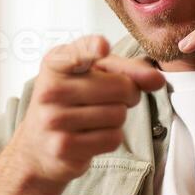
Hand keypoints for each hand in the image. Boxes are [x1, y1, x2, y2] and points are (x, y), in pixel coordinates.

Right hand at [6, 34, 165, 185]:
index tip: (102, 48)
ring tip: (95, 118)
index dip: (93, 49)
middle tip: (109, 99)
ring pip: (119, 115)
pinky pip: (112, 138)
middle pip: (121, 87)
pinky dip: (111, 137)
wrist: (38, 146)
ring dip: (117, 118)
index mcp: (55, 63)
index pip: (78, 53)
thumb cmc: (71, 102)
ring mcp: (54, 119)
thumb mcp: (92, 75)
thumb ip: (126, 70)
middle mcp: (50, 89)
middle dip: (128, 94)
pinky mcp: (63, 146)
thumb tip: (157, 80)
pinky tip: (91, 135)